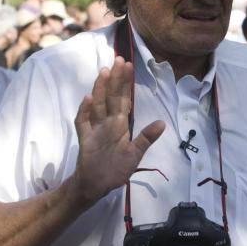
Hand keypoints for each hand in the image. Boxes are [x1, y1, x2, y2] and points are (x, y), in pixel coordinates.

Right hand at [71, 57, 164, 206]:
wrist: (97, 185)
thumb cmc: (116, 169)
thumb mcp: (135, 155)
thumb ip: (146, 138)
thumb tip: (163, 123)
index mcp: (120, 124)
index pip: (123, 99)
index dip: (126, 83)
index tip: (129, 65)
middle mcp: (107, 123)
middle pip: (111, 97)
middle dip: (115, 79)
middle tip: (119, 60)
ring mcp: (95, 129)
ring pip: (97, 105)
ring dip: (100, 89)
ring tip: (104, 72)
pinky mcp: (85, 139)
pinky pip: (83, 123)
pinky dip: (84, 112)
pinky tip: (88, 99)